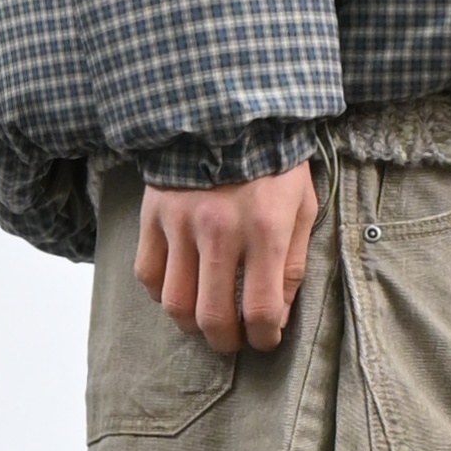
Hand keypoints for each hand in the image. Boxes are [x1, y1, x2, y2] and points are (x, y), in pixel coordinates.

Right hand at [135, 160, 318, 353]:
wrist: (226, 108)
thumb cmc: (273, 161)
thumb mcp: (302, 206)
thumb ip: (292, 262)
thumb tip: (278, 313)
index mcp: (265, 229)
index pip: (260, 309)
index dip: (264, 337)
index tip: (266, 339)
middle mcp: (219, 230)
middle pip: (212, 316)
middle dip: (226, 342)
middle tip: (233, 341)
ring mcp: (180, 223)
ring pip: (174, 302)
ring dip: (191, 324)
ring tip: (204, 322)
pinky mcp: (153, 214)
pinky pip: (148, 273)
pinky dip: (161, 293)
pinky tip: (180, 288)